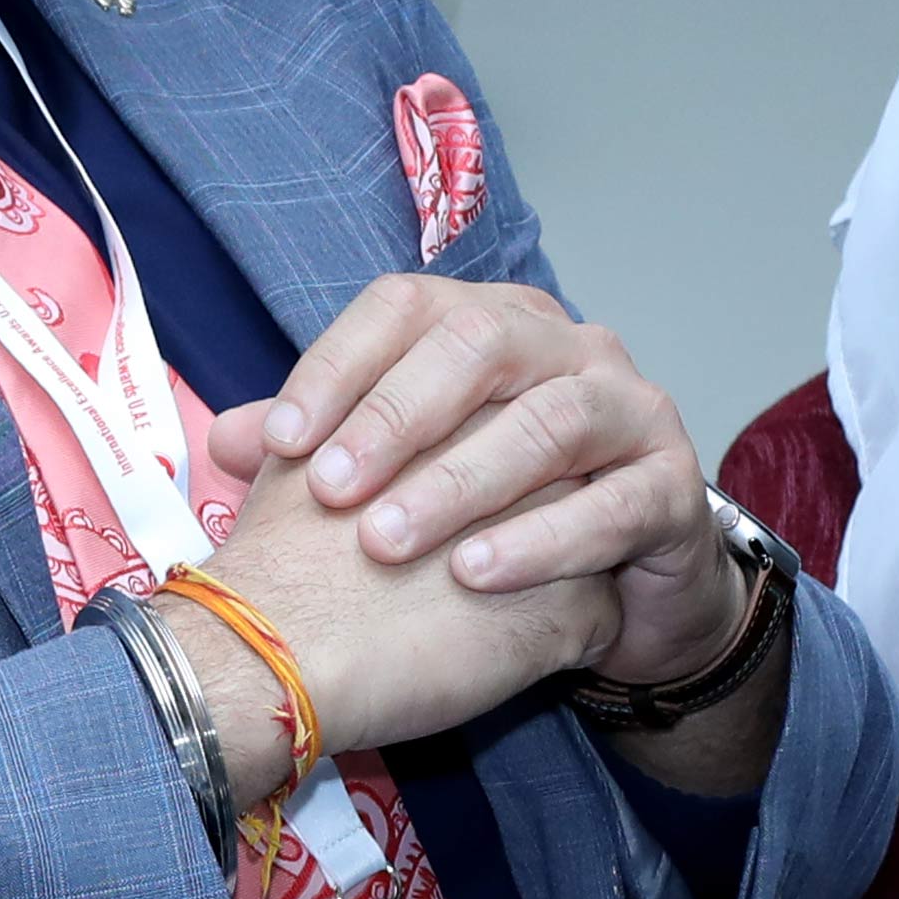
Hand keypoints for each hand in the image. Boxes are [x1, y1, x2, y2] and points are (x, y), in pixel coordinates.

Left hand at [200, 272, 740, 730]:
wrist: (616, 590)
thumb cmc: (493, 513)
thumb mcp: (401, 474)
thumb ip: (321, 448)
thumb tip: (222, 438)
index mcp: (493, 325)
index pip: (406, 308)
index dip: (336, 366)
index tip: (277, 441)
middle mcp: (569, 348)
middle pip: (479, 345)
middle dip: (395, 418)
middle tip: (330, 493)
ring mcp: (633, 411)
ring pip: (551, 422)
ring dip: (458, 483)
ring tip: (386, 543)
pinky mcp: (677, 487)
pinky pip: (615, 505)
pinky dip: (540, 540)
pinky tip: (475, 575)